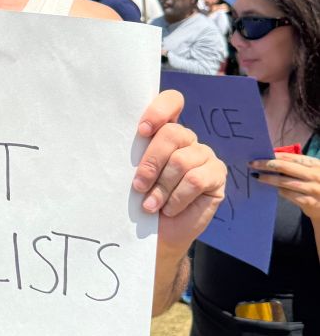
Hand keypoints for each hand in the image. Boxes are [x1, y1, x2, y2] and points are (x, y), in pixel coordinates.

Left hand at [133, 89, 226, 256]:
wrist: (157, 234)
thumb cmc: (141, 199)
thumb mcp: (135, 173)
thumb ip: (136, 153)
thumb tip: (118, 139)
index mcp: (165, 130)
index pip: (172, 101)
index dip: (159, 111)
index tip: (143, 131)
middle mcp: (187, 138)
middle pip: (171, 134)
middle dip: (151, 162)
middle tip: (138, 185)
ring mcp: (204, 154)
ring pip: (181, 161)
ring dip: (161, 187)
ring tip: (150, 205)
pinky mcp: (216, 174)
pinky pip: (195, 180)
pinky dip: (176, 198)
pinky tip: (169, 209)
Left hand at [250, 154, 319, 221]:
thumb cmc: (317, 186)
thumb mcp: (312, 172)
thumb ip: (297, 166)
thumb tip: (272, 159)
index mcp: (315, 164)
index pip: (290, 157)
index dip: (274, 155)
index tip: (260, 154)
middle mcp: (314, 175)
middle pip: (285, 167)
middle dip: (266, 164)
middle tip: (252, 164)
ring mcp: (312, 189)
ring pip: (284, 181)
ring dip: (268, 178)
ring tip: (257, 176)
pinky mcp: (308, 202)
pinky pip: (288, 194)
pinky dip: (277, 190)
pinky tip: (270, 189)